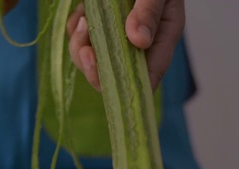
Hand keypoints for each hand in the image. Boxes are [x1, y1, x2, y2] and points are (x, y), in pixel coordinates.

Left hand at [67, 0, 185, 90]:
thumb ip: (150, 11)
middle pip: (115, 74)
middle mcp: (140, 42)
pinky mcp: (99, 27)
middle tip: (86, 50)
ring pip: (94, 60)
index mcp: (162, 36)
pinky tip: (81, 14)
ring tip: (83, 23)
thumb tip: (139, 41)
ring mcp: (117, 36)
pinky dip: (76, 31)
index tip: (107, 83)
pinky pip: (82, 41)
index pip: (148, 76)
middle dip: (95, 67)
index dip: (129, 88)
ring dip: (81, 47)